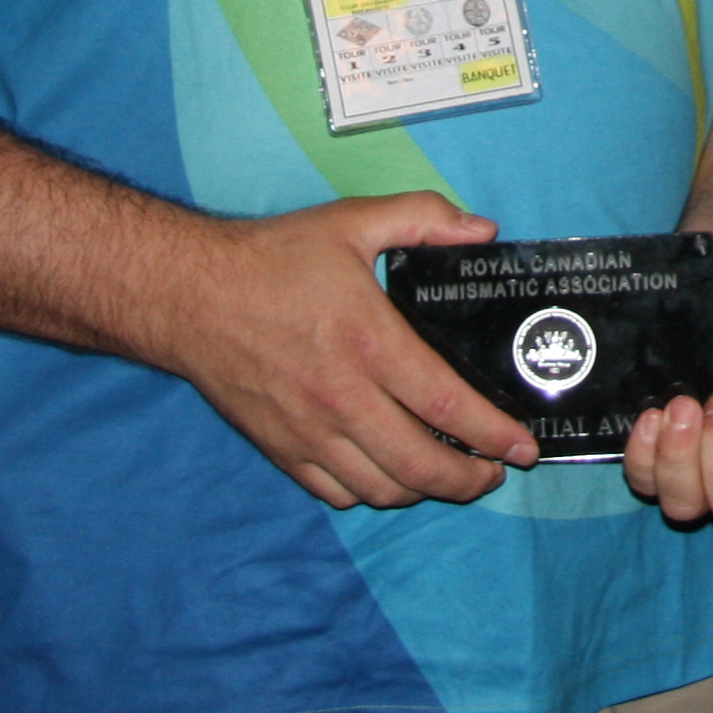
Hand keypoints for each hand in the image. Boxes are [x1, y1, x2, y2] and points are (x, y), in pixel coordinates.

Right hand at [167, 191, 539, 507]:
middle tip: (494, 473)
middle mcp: (343, 398)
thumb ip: (424, 218)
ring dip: (424, 491)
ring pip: (381, 488)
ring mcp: (309, 431)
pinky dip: (371, 493)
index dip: (493, 435)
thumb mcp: (352, 221)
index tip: (522, 447)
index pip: (447, 406)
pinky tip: (388, 475)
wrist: (190, 294)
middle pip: (420, 465)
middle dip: (469, 480)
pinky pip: (336, 492)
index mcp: (370, 342)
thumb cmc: (272, 258)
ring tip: (449, 476)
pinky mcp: (281, 448)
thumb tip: (483, 232)